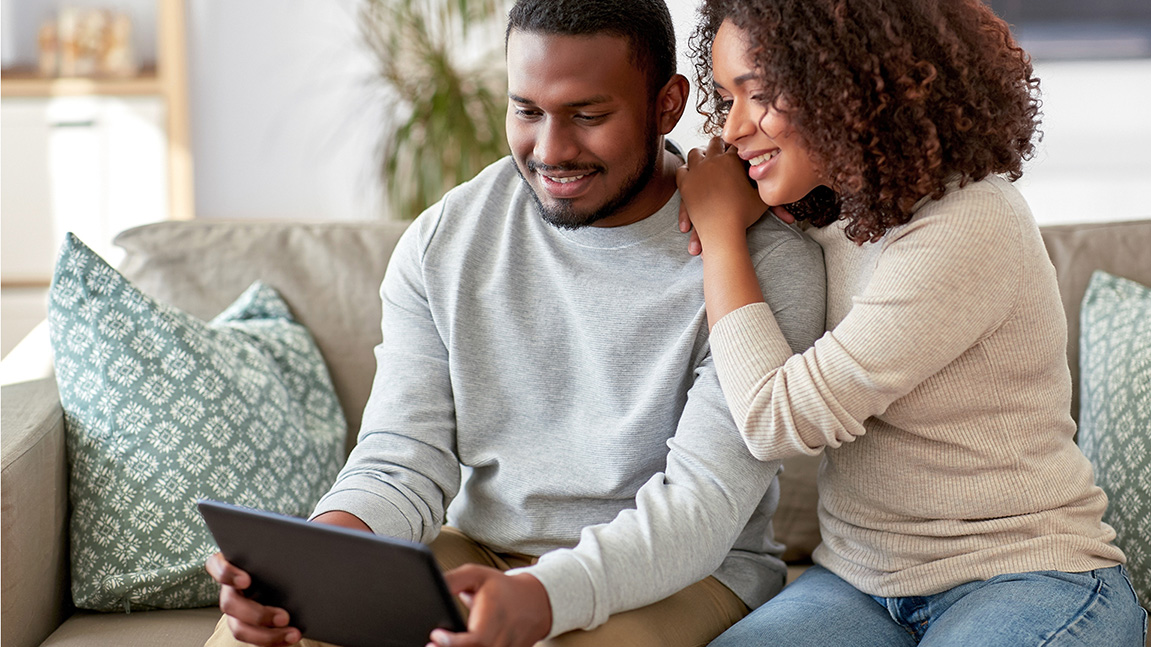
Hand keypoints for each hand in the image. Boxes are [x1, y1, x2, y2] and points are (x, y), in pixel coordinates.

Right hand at [205, 511, 370, 646]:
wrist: (298, 564)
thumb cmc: (289, 547)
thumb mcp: (289, 539)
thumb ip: (289, 538)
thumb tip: (313, 540)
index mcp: (233, 561)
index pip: (217, 565)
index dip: (227, 573)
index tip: (247, 579)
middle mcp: (230, 587)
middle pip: (230, 604)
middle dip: (257, 613)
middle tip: (284, 616)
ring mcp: (237, 609)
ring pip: (240, 628)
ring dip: (266, 634)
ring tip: (293, 634)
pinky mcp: (249, 625)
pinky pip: (255, 639)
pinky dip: (274, 640)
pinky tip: (292, 637)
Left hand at [429, 565, 551, 646]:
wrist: (536, 602)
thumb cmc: (502, 588)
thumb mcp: (477, 575)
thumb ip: (452, 580)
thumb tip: (433, 584)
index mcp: (495, 615)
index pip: (476, 639)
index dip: (453, 643)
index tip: (436, 634)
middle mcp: (504, 636)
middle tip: (431, 645)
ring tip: (442, 646)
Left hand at [675, 136, 767, 254]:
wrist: (722, 229)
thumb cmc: (744, 215)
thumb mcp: (761, 197)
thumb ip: (766, 182)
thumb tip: (772, 174)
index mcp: (733, 160)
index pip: (735, 145)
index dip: (736, 144)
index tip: (735, 144)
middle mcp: (714, 160)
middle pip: (715, 142)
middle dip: (718, 144)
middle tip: (720, 146)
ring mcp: (697, 170)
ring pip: (695, 153)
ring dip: (700, 154)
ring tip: (703, 158)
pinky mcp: (685, 183)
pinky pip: (682, 170)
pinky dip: (686, 170)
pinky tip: (690, 173)